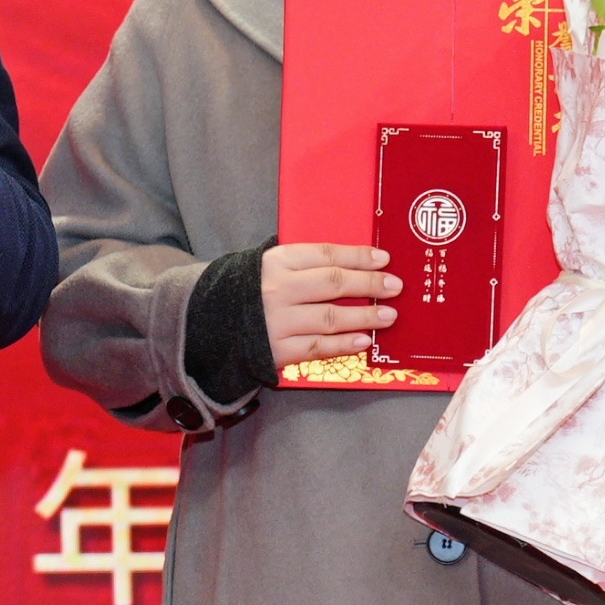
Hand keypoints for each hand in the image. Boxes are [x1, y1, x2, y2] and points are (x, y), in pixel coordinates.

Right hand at [261, 242, 400, 369]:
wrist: (210, 324)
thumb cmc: (250, 291)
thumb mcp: (269, 267)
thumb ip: (303, 263)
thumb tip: (355, 262)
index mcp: (275, 262)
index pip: (325, 255)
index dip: (358, 256)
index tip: (384, 260)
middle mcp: (277, 289)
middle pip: (332, 283)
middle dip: (369, 284)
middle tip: (394, 287)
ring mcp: (276, 321)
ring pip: (330, 317)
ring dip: (364, 316)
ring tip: (388, 316)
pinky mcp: (277, 349)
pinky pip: (318, 347)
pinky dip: (344, 344)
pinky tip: (364, 340)